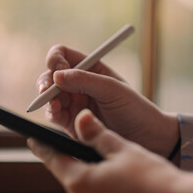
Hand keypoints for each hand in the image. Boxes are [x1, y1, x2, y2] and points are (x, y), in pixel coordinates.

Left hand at [27, 109, 192, 192]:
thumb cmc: (153, 179)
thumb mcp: (123, 150)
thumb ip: (97, 135)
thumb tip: (81, 117)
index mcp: (80, 183)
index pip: (53, 159)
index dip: (42, 147)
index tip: (33, 140)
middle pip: (74, 181)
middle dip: (84, 170)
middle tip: (106, 164)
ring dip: (98, 189)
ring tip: (124, 184)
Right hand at [37, 45, 178, 157]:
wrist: (146, 138)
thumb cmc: (135, 109)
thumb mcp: (112, 89)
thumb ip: (84, 80)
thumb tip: (56, 75)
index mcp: (91, 69)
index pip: (64, 55)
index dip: (56, 59)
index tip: (59, 70)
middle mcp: (80, 85)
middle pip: (51, 75)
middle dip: (46, 81)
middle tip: (48, 90)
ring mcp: (75, 104)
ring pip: (49, 96)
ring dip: (47, 99)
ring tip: (55, 106)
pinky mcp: (72, 123)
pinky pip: (54, 115)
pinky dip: (50, 113)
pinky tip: (56, 114)